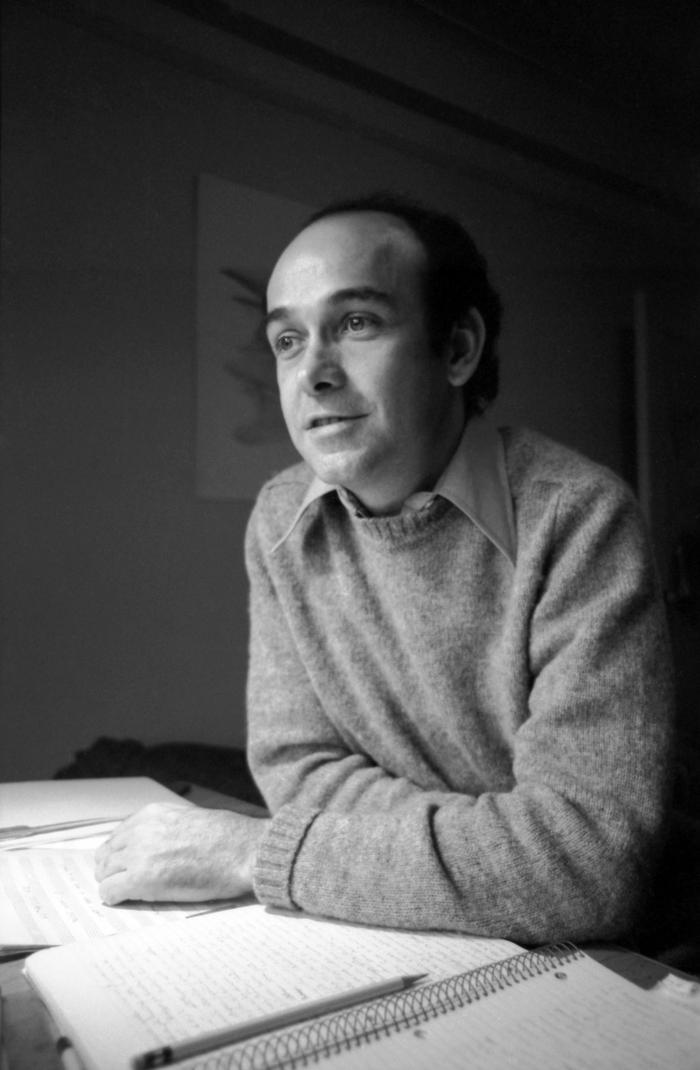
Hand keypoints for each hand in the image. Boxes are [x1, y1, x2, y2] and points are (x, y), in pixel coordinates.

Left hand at [94, 801, 268, 904]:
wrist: (242, 851)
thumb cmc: (227, 837)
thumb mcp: (190, 819)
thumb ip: (165, 828)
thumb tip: (156, 846)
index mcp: (152, 814)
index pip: (118, 836)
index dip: (120, 854)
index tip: (125, 866)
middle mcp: (141, 830)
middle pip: (105, 855)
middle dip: (112, 870)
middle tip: (123, 882)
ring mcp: (139, 854)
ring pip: (104, 873)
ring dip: (114, 884)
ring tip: (128, 893)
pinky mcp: (142, 879)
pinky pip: (110, 892)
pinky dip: (115, 898)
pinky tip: (127, 900)